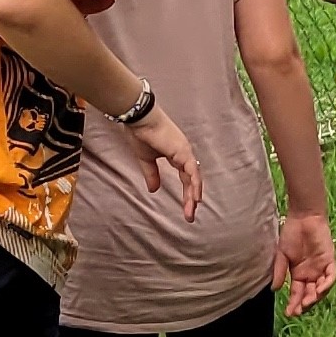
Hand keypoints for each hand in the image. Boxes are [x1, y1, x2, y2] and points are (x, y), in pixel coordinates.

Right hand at [125, 105, 202, 222]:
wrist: (140, 120)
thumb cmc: (142, 135)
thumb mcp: (146, 160)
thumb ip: (152, 174)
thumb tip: (154, 190)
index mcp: (177, 155)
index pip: (185, 177)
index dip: (187, 192)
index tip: (187, 208)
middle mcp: (184, 154)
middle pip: (192, 180)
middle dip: (190, 198)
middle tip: (189, 216)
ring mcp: (185, 152)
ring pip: (194, 178)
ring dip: (193, 195)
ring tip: (191, 211)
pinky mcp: (183, 152)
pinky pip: (192, 171)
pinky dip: (195, 184)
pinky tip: (195, 198)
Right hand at [272, 211, 335, 317]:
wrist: (303, 217)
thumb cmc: (291, 233)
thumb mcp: (281, 255)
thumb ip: (280, 272)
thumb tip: (275, 290)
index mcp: (299, 274)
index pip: (297, 294)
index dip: (294, 304)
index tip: (288, 313)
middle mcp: (311, 274)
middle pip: (310, 295)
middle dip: (305, 304)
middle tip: (298, 310)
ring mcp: (321, 267)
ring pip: (321, 289)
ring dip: (315, 297)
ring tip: (307, 303)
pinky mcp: (330, 260)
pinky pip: (331, 276)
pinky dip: (327, 284)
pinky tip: (319, 290)